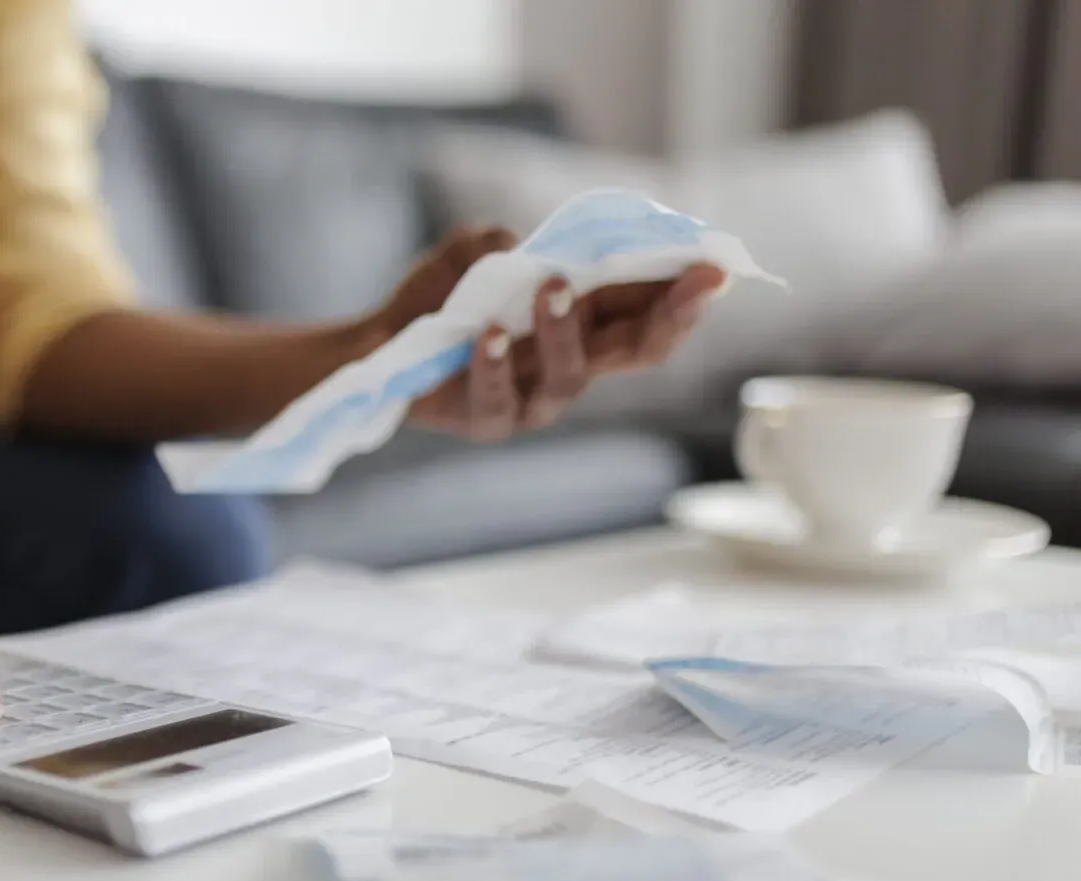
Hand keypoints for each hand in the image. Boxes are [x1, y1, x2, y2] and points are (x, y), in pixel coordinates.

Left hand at [370, 227, 728, 440]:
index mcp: (588, 321)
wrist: (379, 343)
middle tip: (695, 280)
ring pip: (570, 375)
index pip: (652, 311)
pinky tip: (488, 336)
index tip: (718, 266)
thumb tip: (527, 249)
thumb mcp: (475, 254)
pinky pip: (498, 401)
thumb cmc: (441, 297)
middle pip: (639, 350)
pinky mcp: (486, 419)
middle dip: (672, 314)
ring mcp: (532, 397)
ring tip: (551, 287)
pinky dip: (494, 366)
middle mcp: (572, 363)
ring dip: (566, 328)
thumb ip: (506, 244)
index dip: (689, 292)